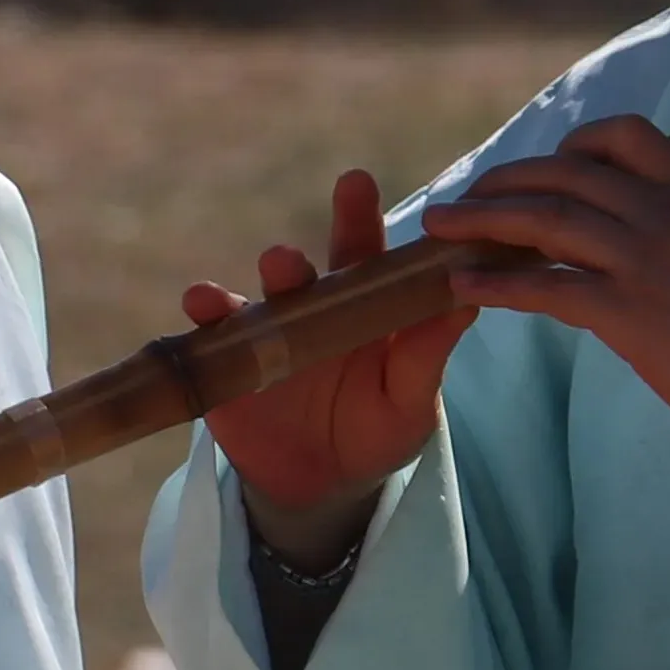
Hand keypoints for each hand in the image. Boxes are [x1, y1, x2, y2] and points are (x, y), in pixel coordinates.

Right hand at [187, 165, 476, 564]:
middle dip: (344, 219)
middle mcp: (317, 306)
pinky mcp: (229, 360)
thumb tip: (468, 303)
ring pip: (270, 288)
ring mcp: (270, 329)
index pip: (374, 255)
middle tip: (356, 187)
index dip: (374, 217)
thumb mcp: (409, 404)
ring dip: (279, 267)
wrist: (320, 487)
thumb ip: (426, 357)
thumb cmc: (376, 434)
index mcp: (366, 308)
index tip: (372, 183)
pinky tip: (201, 302)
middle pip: (334, 253)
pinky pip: (212, 331)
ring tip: (282, 263)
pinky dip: (205, 312)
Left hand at [421, 116, 669, 439]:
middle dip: (503, 182)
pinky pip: (546, 287)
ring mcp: (640, 261)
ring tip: (439, 231)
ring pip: (546, 219)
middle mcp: (659, 217)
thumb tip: (642, 238)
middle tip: (463, 200)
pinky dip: (496, 284)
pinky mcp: (625, 311)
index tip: (552, 162)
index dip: (578, 142)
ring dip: (482, 221)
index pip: (627, 135)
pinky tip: (463, 288)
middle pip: (565, 175)